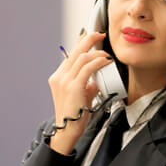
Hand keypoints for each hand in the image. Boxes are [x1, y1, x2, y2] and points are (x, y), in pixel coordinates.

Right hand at [47, 31, 110, 154]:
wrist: (67, 130)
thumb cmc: (74, 115)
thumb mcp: (81, 96)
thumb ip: (88, 85)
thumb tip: (97, 79)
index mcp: (58, 77)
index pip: (70, 54)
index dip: (82, 43)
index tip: (93, 37)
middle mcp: (59, 77)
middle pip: (75, 51)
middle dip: (89, 39)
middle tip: (101, 34)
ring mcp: (64, 81)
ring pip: (82, 57)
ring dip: (97, 53)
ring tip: (107, 55)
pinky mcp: (73, 87)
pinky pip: (88, 68)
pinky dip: (98, 62)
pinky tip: (106, 62)